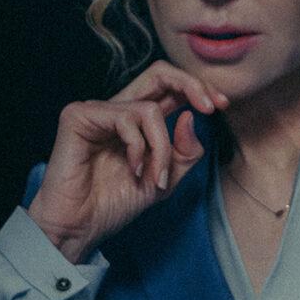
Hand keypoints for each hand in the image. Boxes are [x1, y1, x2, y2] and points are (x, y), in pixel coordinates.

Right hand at [25, 62, 225, 261]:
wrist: (81, 227)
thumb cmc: (115, 204)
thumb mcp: (166, 180)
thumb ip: (184, 152)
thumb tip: (191, 116)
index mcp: (137, 121)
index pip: (170, 87)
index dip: (198, 88)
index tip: (221, 105)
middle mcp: (117, 109)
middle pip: (159, 72)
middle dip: (192, 85)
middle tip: (210, 107)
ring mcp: (96, 111)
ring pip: (149, 110)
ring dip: (162, 149)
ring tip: (154, 178)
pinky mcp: (78, 116)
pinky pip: (126, 120)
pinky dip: (139, 149)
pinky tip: (133, 171)